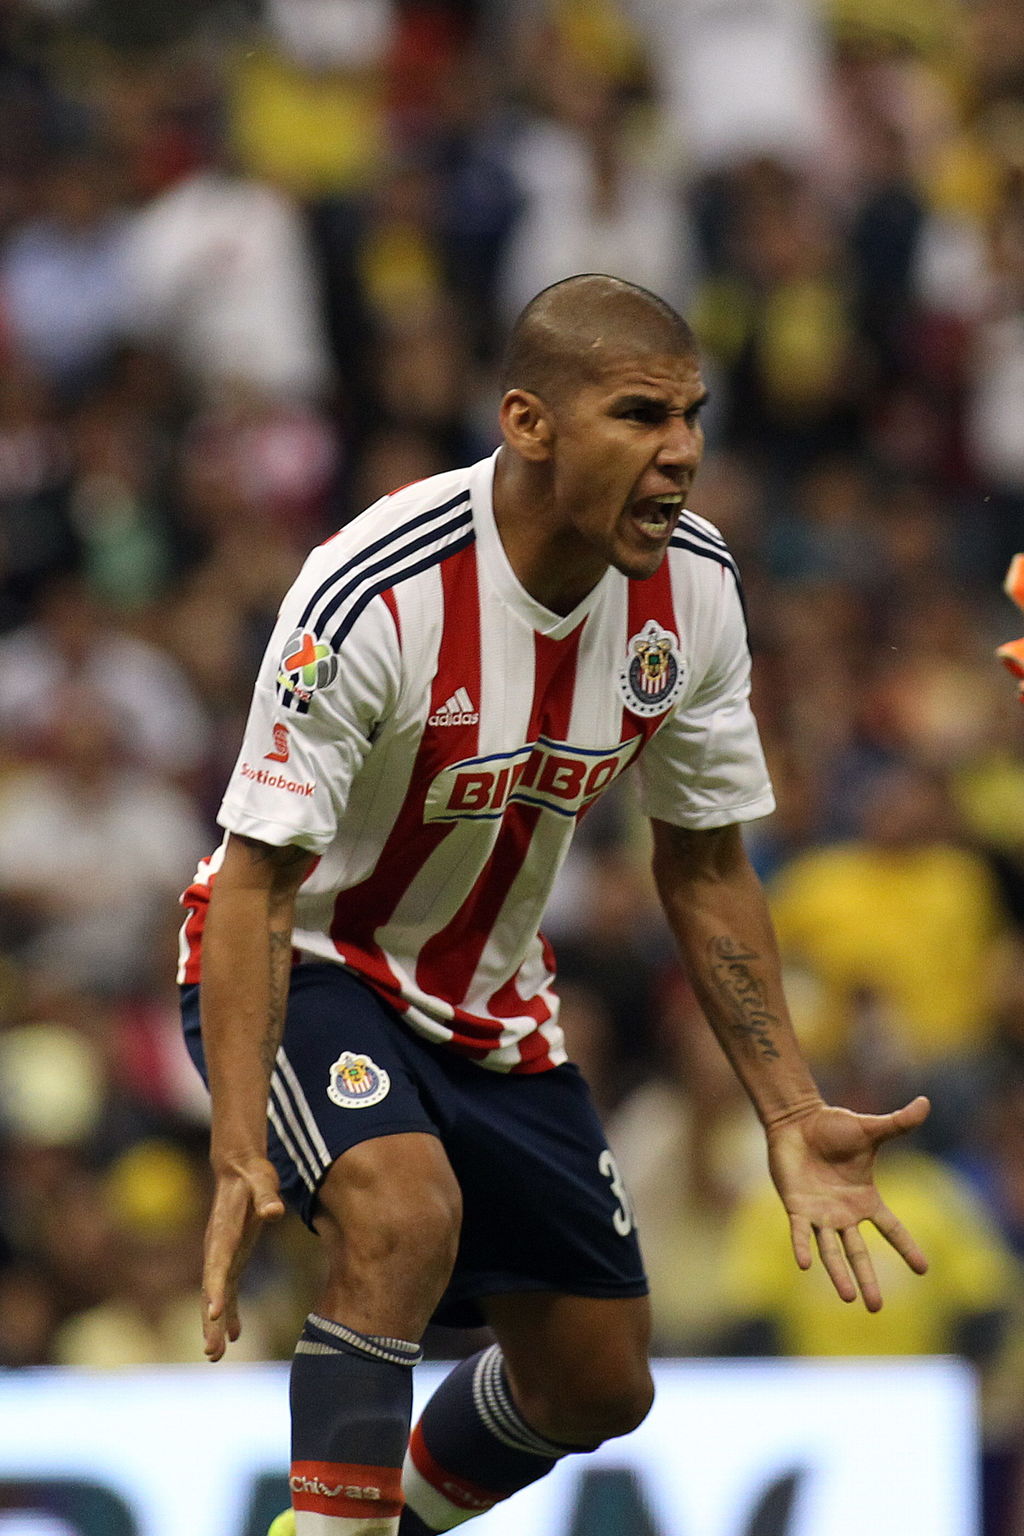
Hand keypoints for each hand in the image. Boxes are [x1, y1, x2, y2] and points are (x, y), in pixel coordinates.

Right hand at [202, 1156, 284, 1359]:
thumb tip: (274, 1212)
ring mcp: (223, 1256)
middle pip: (211, 1291)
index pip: (217, 1267)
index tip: (213, 1315)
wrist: (238, 1169)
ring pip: (215, 1296)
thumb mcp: (263, 1182)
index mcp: (223, 1235)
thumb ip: (267, 1197)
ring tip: (215, 1356)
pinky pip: (228, 1290)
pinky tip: (234, 1335)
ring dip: (215, 1326)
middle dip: (210, 1322)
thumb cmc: (252, 1175)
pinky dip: (229, 1313)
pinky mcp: (232, 1258)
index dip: (215, 1291)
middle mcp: (217, 1250)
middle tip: (211, 1353)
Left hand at [765, 1096, 929, 1311]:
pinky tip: (806, 1266)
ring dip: (839, 1273)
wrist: (798, 1121)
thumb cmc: (833, 1126)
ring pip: (831, 1250)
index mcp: (865, 1199)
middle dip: (868, 1279)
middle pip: (859, 1252)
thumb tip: (926, 1103)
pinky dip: (802, 1247)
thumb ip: (897, 1123)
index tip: (923, 1269)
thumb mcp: (870, 1129)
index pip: (892, 1228)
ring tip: (849, 1298)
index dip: (906, 1247)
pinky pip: (799, 1232)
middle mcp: (843, 1213)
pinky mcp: (795, 1206)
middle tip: (876, 1308)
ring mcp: (819, 1213)